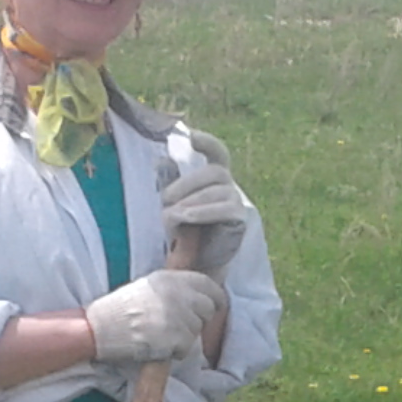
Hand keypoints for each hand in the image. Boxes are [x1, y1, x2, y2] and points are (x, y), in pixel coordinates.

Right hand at [85, 270, 225, 364]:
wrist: (101, 328)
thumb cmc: (120, 309)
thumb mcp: (148, 286)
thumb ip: (174, 288)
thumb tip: (199, 296)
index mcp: (171, 279)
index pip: (208, 286)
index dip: (214, 298)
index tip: (215, 306)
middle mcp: (178, 295)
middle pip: (208, 310)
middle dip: (198, 320)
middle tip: (178, 326)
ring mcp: (178, 316)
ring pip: (197, 331)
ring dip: (184, 337)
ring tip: (160, 335)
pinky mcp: (175, 338)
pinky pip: (186, 348)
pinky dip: (175, 352)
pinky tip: (157, 346)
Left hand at [163, 128, 245, 273]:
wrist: (195, 265)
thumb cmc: (183, 233)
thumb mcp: (173, 205)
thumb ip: (170, 183)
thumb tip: (161, 160)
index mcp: (213, 179)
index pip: (218, 153)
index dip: (208, 142)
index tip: (191, 136)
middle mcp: (229, 187)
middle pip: (216, 171)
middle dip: (188, 182)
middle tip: (165, 199)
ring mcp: (236, 202)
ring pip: (218, 190)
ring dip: (192, 201)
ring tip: (172, 215)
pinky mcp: (240, 220)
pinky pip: (225, 209)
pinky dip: (203, 212)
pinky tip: (186, 218)